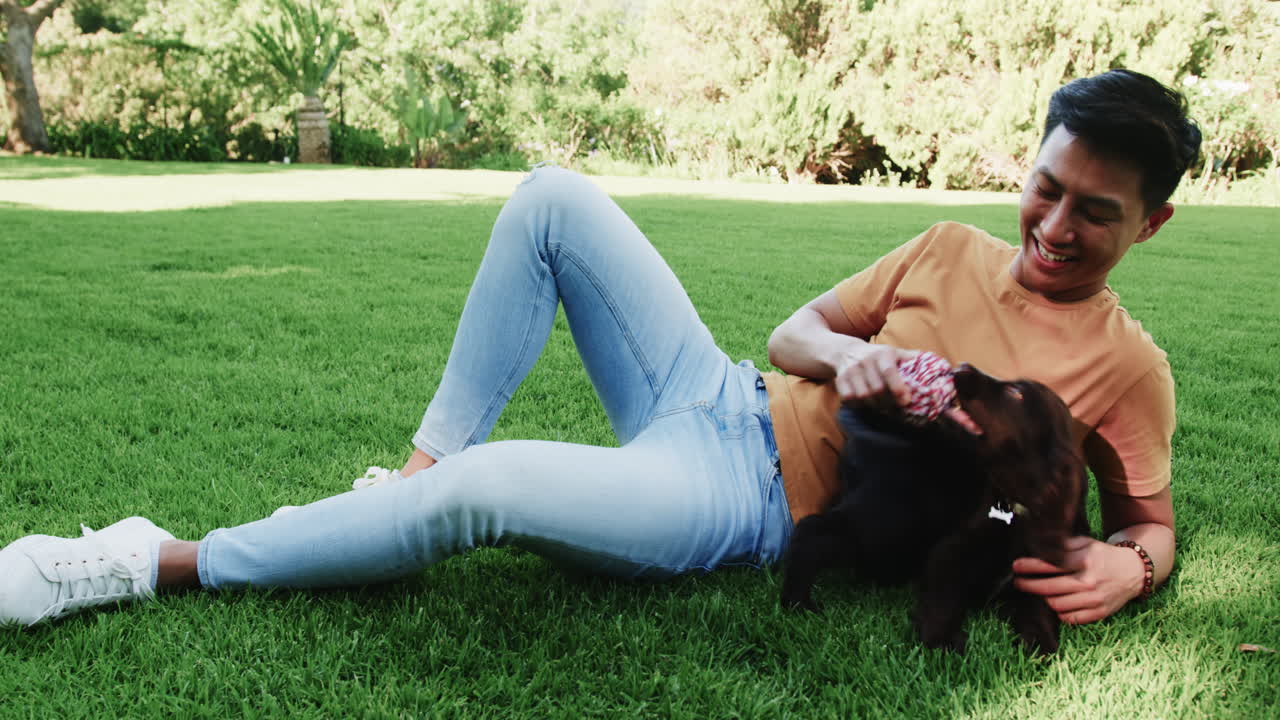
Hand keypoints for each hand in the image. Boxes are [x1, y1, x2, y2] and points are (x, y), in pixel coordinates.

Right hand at [833, 345, 981, 432]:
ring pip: (864, 397)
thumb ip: (914, 359)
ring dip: (875, 406)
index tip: (906, 401)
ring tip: (883, 409)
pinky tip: (866, 405)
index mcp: (882, 354)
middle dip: (889, 403)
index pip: (890, 372)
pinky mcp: (839, 380)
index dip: (898, 388)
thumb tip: (942, 365)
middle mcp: (865, 361)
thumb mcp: (895, 353)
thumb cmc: (877, 355)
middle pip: (877, 389)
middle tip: (897, 410)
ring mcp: (851, 371)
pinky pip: (850, 399)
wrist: (843, 351)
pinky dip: (859, 406)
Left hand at [1011, 536, 1146, 624]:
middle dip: (1029, 585)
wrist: (1133, 571)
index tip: (1016, 566)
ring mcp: (1094, 599)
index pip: (1051, 565)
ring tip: (1039, 591)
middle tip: (1018, 582)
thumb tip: (1037, 546)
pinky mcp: (1099, 612)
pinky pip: (1070, 618)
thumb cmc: (1103, 556)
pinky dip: (1059, 612)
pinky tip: (1056, 603)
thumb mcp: (1086, 543)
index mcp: (1085, 561)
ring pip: (1056, 605)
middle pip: (1049, 588)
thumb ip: (1063, 545)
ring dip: (1044, 598)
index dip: (1029, 566)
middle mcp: (1089, 581)